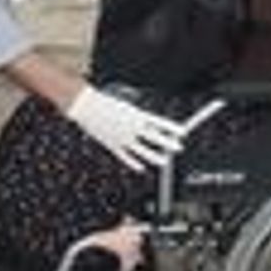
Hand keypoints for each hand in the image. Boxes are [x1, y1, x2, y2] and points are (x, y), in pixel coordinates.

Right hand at [66, 86, 186, 170]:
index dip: (173, 129)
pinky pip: (126, 157)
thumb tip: (151, 125)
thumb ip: (139, 118)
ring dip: (155, 157)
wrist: (87, 106)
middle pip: (155, 138)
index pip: (161, 123)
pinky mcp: (113, 145)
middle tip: (178, 147)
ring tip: (164, 161)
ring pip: (143, 151)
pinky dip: (134, 163)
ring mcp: (123, 138)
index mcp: (137, 115)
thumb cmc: (106, 103)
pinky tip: (141, 167)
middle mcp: (132, 128)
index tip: (183, 132)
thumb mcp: (127, 107)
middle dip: (168, 143)